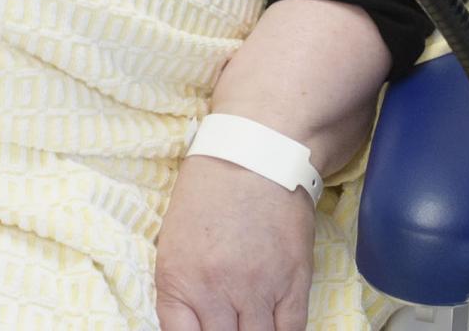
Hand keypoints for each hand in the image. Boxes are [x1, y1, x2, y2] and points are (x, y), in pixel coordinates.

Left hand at [154, 152, 316, 330]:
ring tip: (250, 321)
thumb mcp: (174, 242)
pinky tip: (275, 325)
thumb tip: (193, 327)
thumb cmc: (210, 192)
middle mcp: (215, 291)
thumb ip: (181, 292)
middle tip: (230, 324)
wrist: (257, 154)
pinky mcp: (294, 282)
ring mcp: (257, 290)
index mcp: (177, 281)